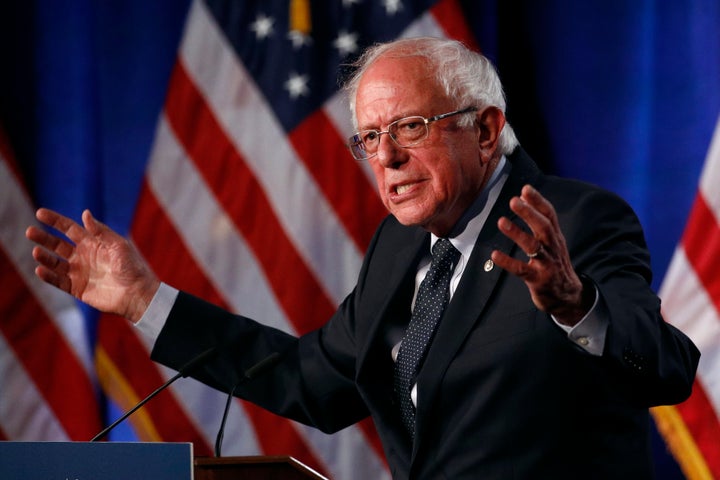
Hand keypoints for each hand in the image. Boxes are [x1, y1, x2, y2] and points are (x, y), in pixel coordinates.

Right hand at [26, 208, 159, 322]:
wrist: (138, 293)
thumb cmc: (133, 267)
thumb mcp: (118, 245)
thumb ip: (101, 231)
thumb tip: (85, 213)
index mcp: (93, 243)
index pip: (69, 229)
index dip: (55, 221)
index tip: (40, 213)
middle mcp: (83, 256)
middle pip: (57, 245)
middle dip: (43, 238)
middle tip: (30, 232)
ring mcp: (79, 272)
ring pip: (55, 263)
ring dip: (44, 257)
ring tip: (36, 251)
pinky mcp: (77, 288)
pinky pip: (59, 281)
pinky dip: (48, 276)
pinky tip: (40, 269)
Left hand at [491, 185, 593, 325]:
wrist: (568, 296)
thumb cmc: (555, 265)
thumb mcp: (552, 242)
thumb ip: (539, 221)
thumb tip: (522, 196)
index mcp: (555, 237)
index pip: (549, 215)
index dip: (538, 201)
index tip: (525, 189)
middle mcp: (553, 248)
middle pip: (543, 227)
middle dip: (529, 213)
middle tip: (514, 200)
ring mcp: (546, 264)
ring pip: (533, 246)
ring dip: (517, 233)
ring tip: (501, 222)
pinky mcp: (538, 280)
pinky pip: (522, 270)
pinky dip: (508, 262)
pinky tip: (495, 255)